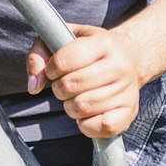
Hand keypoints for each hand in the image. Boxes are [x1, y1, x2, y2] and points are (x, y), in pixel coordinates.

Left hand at [28, 25, 145, 139]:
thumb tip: (34, 86)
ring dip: (70, 106)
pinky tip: (87, 114)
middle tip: (66, 85)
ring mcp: (127, 89)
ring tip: (77, 97)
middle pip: (70, 86)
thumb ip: (39, 55)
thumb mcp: (63, 38)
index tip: (55, 70)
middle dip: (59, 88)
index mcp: (103, 43)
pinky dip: (87, 125)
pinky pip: (103, 126)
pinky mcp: (131, 111)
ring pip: (82, 107)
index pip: (63, 61)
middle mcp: (119, 65)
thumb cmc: (90, 50)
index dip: (51, 69)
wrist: (129, 57)